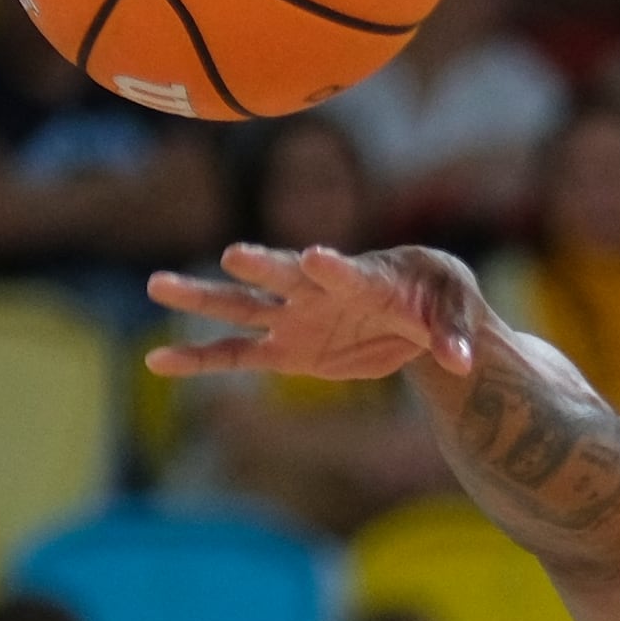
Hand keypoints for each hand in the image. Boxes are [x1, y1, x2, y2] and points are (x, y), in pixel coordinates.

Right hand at [147, 243, 490, 386]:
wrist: (419, 309)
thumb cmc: (438, 297)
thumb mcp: (455, 312)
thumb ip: (452, 337)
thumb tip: (462, 363)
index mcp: (364, 277)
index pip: (349, 272)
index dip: (334, 267)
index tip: (317, 257)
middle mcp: (318, 291)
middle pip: (284, 277)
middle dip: (262, 268)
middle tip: (234, 256)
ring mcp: (295, 318)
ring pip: (242, 308)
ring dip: (202, 298)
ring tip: (157, 284)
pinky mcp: (285, 350)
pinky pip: (234, 356)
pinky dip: (198, 359)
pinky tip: (158, 361)